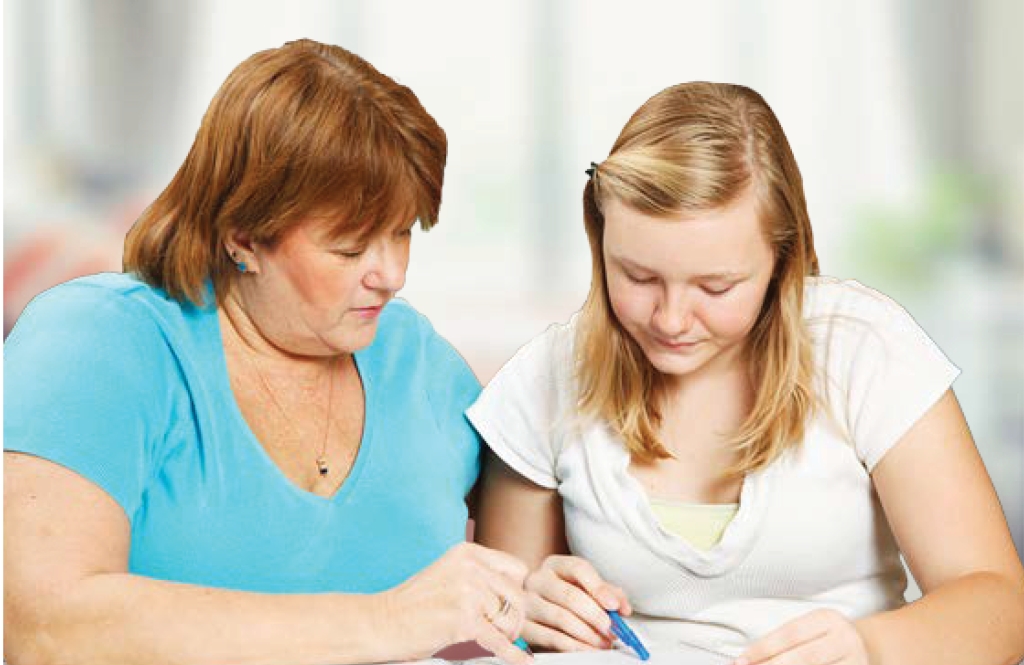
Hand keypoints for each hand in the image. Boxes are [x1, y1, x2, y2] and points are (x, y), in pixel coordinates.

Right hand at [380, 542, 531, 663]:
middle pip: (518, 596)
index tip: (510, 605)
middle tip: (504, 630)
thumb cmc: (414, 603)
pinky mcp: (463, 620)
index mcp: (468, 553)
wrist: (381, 622)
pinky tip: (523, 662)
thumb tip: (515, 591)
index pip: (517, 569)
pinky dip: (513, 655)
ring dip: (506, 635)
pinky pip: (499, 641)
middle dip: (514, 618)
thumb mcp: (449, 573)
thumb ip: (479, 576)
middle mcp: (471, 568)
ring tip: (492, 639)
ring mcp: (467, 593)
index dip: (517, 590)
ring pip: (511, 619)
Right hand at [521, 555, 632, 651]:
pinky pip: (551, 638)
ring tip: (603, 642)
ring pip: (561, 618)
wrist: (530, 608)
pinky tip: (587, 649)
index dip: (599, 587)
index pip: (578, 569)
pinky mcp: (523, 626)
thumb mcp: (584, 588)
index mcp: (555, 565)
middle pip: (570, 595)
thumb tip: (623, 608)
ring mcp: (526, 602)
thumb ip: (606, 592)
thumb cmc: (562, 597)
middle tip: (612, 630)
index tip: (614, 605)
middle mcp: (538, 580)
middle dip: (596, 616)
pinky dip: (574, 646)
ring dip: (588, 634)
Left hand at [736, 609, 868, 664]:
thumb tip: (750, 658)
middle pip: (803, 657)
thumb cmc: (827, 638)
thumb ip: (785, 641)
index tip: (741, 660)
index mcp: (827, 619)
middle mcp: (844, 639)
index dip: (763, 648)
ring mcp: (855, 661)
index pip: (789, 634)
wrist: (868, 647)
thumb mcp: (811, 628)